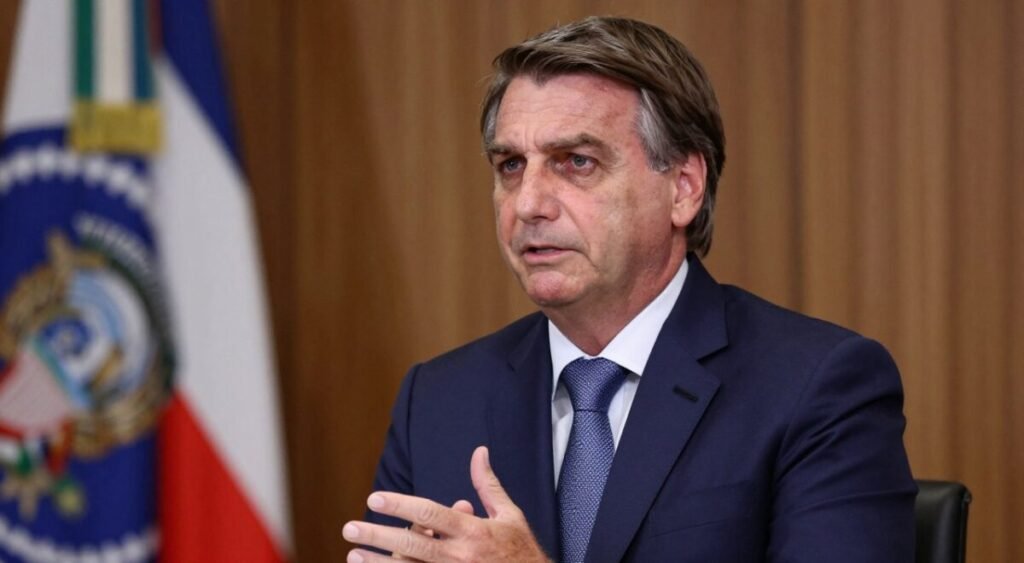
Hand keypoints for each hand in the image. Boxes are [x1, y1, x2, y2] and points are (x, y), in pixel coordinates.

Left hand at [343, 446, 549, 561]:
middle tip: (350, 527)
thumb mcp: (509, 515)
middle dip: (378, 535)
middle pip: (412, 544)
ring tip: (353, 555)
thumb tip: (479, 452)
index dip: (400, 505)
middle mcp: (460, 555)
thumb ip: (488, 485)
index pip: (430, 514)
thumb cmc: (521, 550)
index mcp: (473, 531)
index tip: (375, 498)